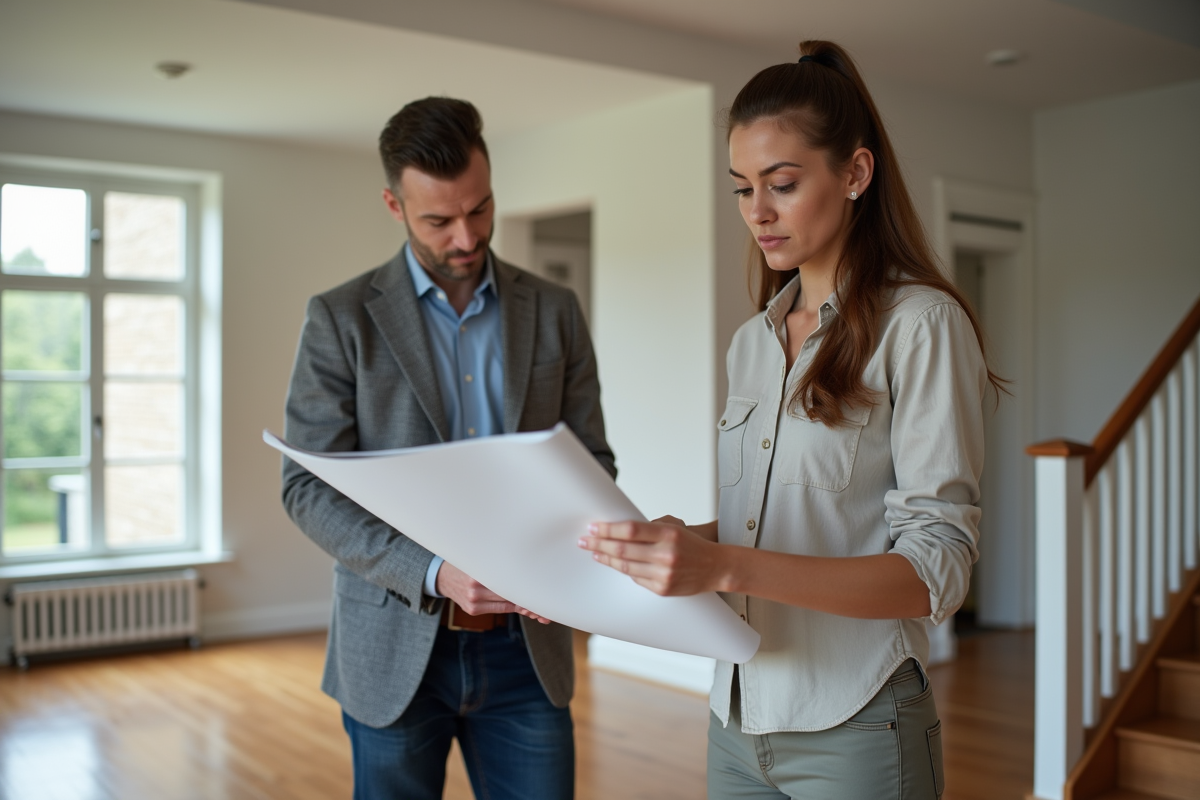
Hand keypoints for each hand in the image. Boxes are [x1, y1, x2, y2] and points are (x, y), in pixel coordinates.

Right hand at [435, 561, 550, 622]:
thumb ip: (498, 560)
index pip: (508, 581)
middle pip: (509, 594)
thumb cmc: (467, 560)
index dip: (526, 586)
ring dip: (524, 607)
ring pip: (506, 604)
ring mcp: (473, 601)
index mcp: (479, 572)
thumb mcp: (480, 556)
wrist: (441, 575)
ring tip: (541, 611)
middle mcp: (475, 588)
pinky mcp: (472, 610)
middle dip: (529, 600)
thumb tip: (526, 564)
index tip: (542, 588)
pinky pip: (499, 609)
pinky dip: (513, 608)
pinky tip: (527, 609)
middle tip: (548, 605)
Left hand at [579, 520, 728, 595]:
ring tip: (595, 553)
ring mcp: (664, 574)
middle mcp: (666, 554)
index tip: (592, 527)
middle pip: (622, 549)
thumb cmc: (691, 544)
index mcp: (668, 534)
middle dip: (599, 544)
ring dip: (606, 559)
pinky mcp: (663, 589)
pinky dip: (624, 570)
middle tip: (584, 541)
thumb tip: (618, 529)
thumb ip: (648, 527)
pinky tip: (616, 564)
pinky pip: (636, 579)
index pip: (629, 530)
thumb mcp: (673, 527)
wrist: (715, 567)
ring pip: (625, 566)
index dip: (607, 529)